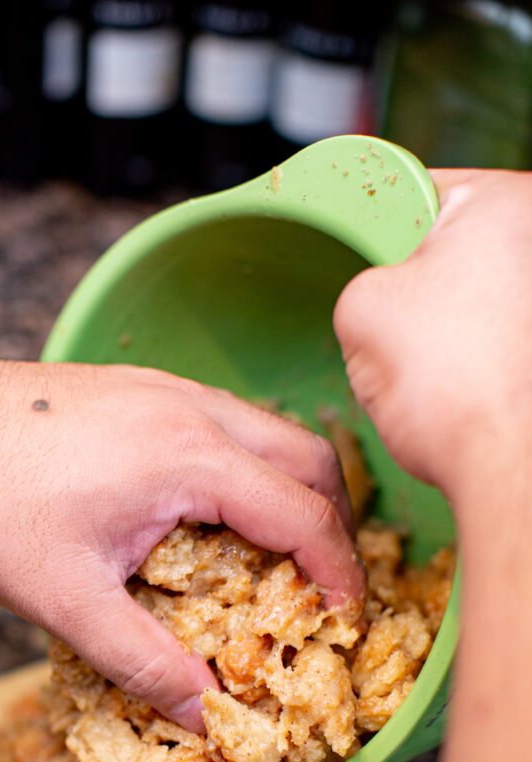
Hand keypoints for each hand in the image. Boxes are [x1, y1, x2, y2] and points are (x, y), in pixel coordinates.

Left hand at [0, 359, 363, 729]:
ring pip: (269, 433)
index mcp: (188, 457)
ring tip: (274, 556)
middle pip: (309, 460)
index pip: (303, 515)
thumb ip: (142, 662)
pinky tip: (209, 512)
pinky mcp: (138, 384)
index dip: (339, 574)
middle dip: (333, 526)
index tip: (346, 620)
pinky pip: (226, 421)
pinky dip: (247, 467)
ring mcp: (165, 386)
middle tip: (321, 589)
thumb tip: (204, 716)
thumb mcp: (64, 600)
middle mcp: (191, 407)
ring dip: (290, 492)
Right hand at [333, 168, 531, 503]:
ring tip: (431, 369)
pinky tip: (459, 391)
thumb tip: (375, 298)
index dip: (372, 227)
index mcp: (505, 201)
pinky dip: (476, 361)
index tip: (354, 255)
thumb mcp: (360, 310)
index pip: (416, 190)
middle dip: (414, 287)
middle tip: (392, 327)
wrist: (509, 470)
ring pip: (476, 299)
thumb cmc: (454, 389)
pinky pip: (500, 340)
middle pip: (453, 247)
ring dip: (445, 329)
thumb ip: (360, 281)